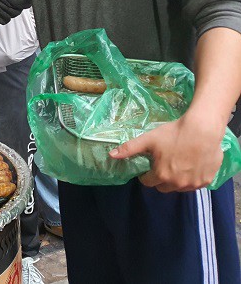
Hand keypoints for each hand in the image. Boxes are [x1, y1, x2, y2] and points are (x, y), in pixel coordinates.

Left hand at [109, 111, 224, 191]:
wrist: (202, 130)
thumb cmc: (173, 134)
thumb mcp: (148, 140)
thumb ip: (129, 149)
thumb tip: (110, 155)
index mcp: (161, 176)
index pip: (148, 182)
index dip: (146, 174)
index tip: (149, 165)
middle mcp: (177, 184)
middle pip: (163, 187)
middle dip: (160, 178)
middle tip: (163, 163)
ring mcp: (193, 184)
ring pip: (179, 187)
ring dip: (176, 179)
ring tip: (177, 163)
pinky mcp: (207, 181)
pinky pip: (194, 184)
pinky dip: (191, 178)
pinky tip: (191, 164)